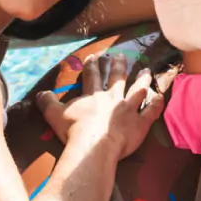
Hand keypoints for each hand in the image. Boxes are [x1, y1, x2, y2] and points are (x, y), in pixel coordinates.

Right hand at [37, 53, 163, 159]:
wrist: (92, 145)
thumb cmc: (73, 130)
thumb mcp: (54, 115)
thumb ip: (48, 102)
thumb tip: (41, 93)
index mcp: (93, 96)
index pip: (92, 76)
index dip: (92, 66)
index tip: (93, 57)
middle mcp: (113, 98)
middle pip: (117, 78)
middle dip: (119, 65)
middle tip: (121, 55)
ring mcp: (128, 109)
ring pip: (138, 90)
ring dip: (142, 79)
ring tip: (146, 71)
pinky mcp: (140, 123)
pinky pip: (152, 111)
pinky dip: (157, 103)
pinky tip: (160, 96)